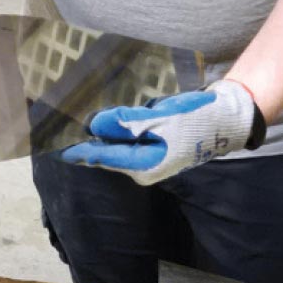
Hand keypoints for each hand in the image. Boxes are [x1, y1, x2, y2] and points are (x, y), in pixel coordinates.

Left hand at [59, 78, 258, 185]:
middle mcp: (144, 164)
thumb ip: (126, 124)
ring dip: (98, 136)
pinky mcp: (155, 143)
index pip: (104, 157)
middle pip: (107, 153)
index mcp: (144, 165)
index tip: (56, 147)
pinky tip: (103, 120)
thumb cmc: (195, 120)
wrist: (226, 118)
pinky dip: (115, 130)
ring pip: (116, 145)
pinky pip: (128, 138)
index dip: (79, 151)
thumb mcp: (160, 121)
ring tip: (74, 125)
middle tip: (59, 132)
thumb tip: (95, 124)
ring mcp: (150, 155)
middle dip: (86, 143)